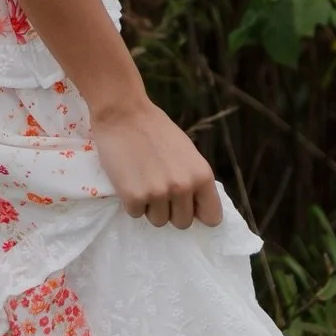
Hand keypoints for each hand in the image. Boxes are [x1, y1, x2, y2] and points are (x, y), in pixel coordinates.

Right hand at [90, 95, 222, 228]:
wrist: (122, 112)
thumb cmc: (155, 128)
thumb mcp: (186, 152)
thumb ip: (194, 178)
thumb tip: (197, 206)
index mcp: (202, 176)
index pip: (212, 218)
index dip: (198, 213)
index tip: (188, 206)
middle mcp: (183, 188)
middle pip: (182, 223)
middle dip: (171, 210)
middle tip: (158, 186)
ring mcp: (158, 194)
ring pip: (158, 221)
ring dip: (150, 206)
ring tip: (142, 179)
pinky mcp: (134, 197)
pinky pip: (135, 213)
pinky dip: (130, 201)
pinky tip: (128, 178)